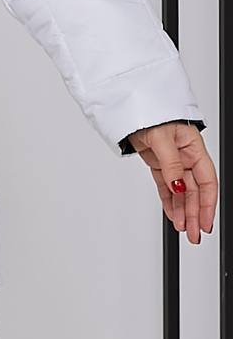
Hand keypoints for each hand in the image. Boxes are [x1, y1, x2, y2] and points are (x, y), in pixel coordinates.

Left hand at [126, 121, 216, 243]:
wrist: (130, 105)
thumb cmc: (151, 111)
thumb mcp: (162, 138)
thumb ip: (171, 164)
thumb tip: (178, 186)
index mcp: (193, 148)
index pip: (207, 182)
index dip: (208, 204)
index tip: (205, 223)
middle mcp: (185, 156)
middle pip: (194, 191)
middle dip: (195, 213)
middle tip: (193, 233)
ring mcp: (171, 160)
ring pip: (180, 191)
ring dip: (182, 210)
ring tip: (181, 227)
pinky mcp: (158, 162)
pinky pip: (166, 185)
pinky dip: (168, 200)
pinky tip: (171, 213)